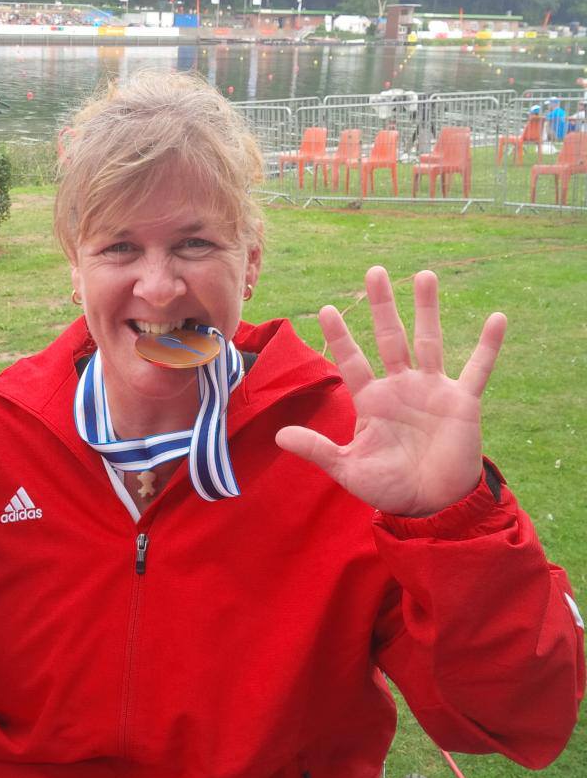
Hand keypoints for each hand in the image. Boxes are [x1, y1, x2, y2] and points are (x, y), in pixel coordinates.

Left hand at [275, 266, 505, 516]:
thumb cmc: (389, 487)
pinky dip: (489, 345)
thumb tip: (279, 436)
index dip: (340, 336)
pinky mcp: (462, 401)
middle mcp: (400, 387)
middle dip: (381, 306)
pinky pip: (478, 368)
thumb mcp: (348, 469)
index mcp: (371, 400)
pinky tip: (498, 318)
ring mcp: (432, 390)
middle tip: (374, 272)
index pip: (352, 360)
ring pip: (428, 341)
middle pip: (388, 337)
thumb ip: (317, 449)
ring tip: (424, 275)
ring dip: (427, 309)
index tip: (326, 309)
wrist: (432, 505)